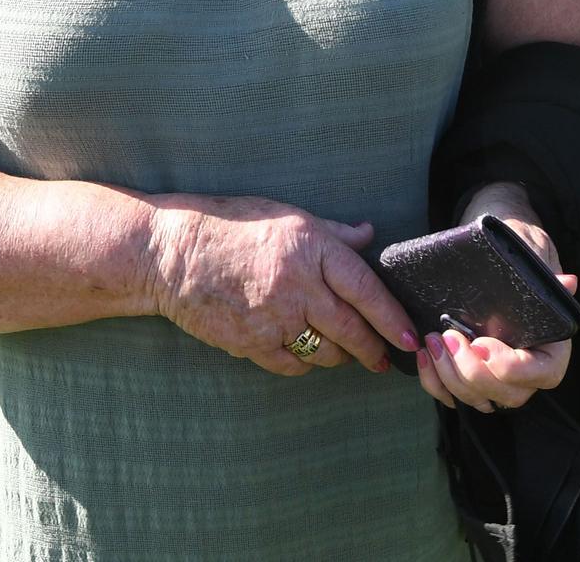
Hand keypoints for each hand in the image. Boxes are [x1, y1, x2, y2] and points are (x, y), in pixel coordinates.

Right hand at [149, 196, 418, 377]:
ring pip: (325, 351)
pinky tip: (306, 355)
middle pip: (351, 329)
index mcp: (310, 248)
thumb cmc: (227, 225)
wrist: (170, 253)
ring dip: (341, 356)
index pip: (365, 289)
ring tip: (346, 353)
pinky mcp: (250, 343)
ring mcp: (273, 318)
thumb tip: (368, 234)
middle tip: (386, 359)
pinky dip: (304, 363)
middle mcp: (297, 286)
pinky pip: (292, 364)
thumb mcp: (284, 215)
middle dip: (374, 349)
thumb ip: (331, 232)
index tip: (409, 336)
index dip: (392, 317)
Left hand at [415, 183, 575, 411]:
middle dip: (471, 372)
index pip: (539, 374)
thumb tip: (568, 283)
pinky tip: (424, 355)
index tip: (482, 343)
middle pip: (505, 395)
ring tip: (431, 341)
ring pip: (477, 399)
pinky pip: (452, 396)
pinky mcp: (470, 380)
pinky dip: (435, 382)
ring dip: (449, 377)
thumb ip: (547, 276)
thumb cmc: (520, 261)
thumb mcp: (535, 262)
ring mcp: (498, 381)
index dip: (508, 367)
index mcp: (551, 351)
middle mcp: (527, 374)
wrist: (497, 259)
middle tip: (447, 337)